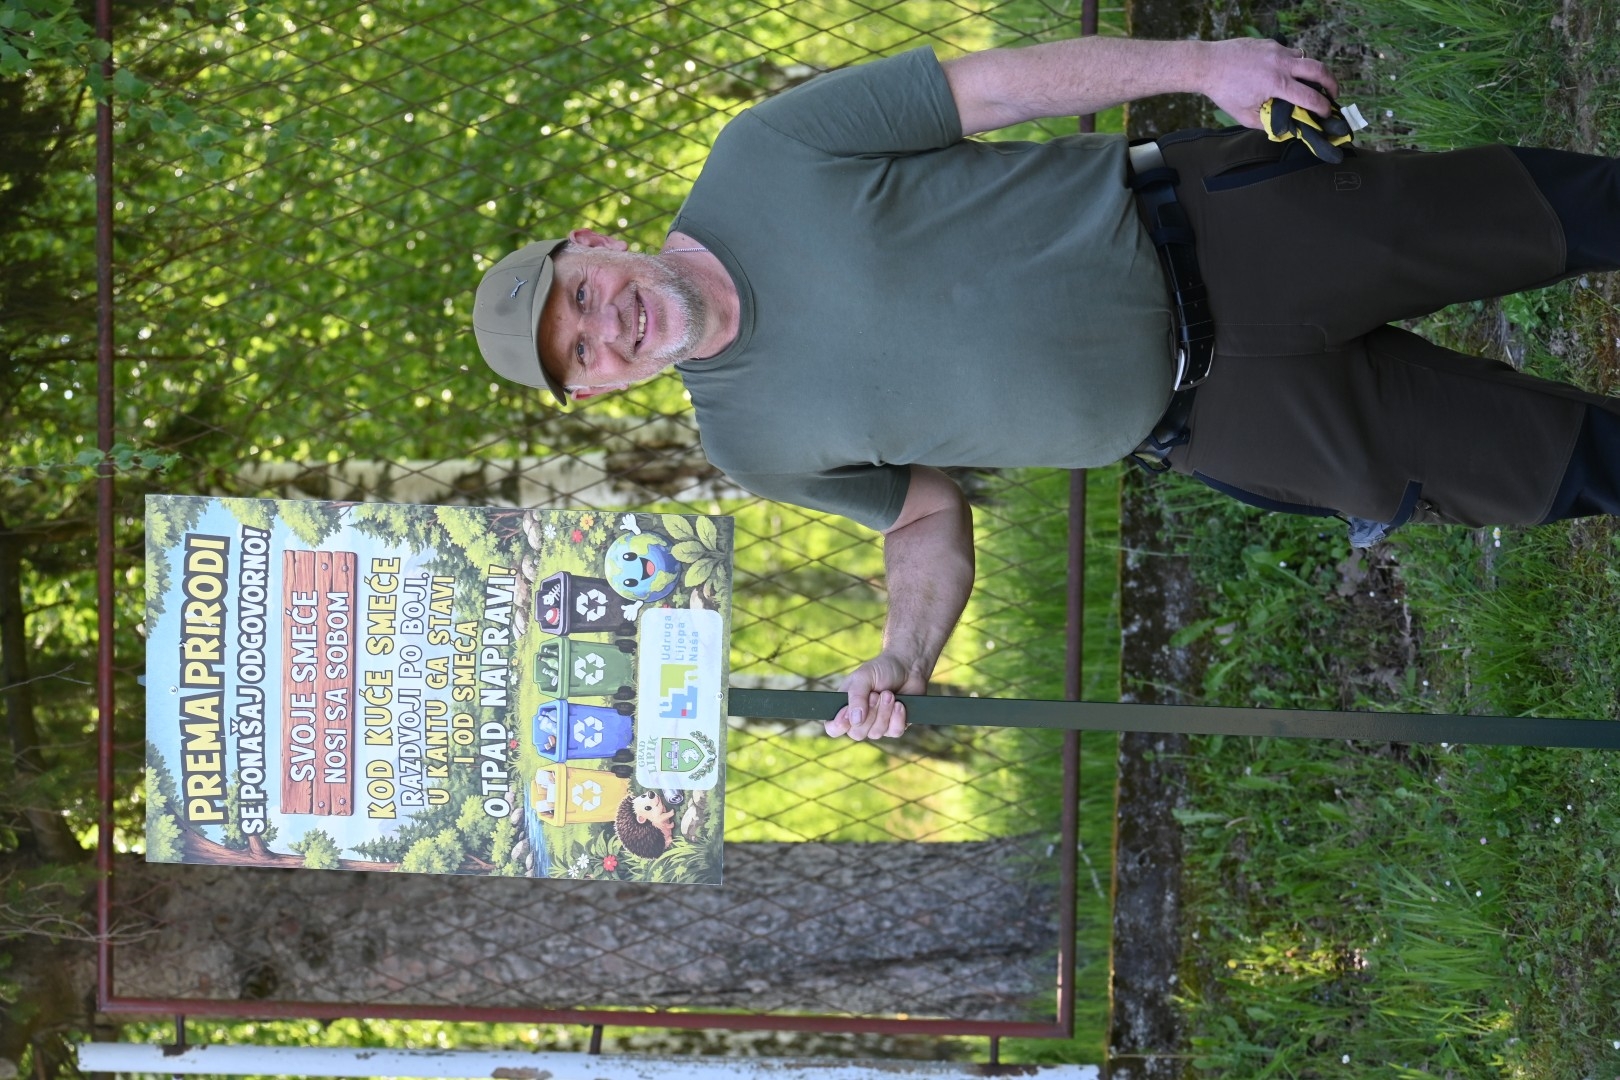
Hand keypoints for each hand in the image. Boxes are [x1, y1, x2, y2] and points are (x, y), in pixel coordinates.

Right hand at [825, 652, 926, 740]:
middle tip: (876, 695)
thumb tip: (855, 721)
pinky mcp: (895, 726)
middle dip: (869, 714)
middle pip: (857, 734)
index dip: (838, 726)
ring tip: (889, 694)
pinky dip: (897, 717)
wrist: (907, 667)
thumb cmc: (881, 670)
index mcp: (845, 707)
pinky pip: (894, 732)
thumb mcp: (863, 677)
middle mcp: (860, 720)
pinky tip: (899, 704)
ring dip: (884, 712)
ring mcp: (877, 725)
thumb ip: (856, 697)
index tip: (846, 716)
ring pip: (876, 733)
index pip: (833, 728)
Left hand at [1199, 38, 1338, 130]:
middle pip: (1319, 69)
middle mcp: (1281, 64)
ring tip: (1312, 84)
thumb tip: (1285, 127)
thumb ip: (1268, 123)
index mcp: (1276, 84)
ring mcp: (1277, 51)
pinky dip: (1294, 64)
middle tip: (1334, 93)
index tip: (1327, 113)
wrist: (1208, 64)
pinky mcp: (1271, 44)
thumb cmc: (1225, 92)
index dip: (1322, 107)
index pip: (1309, 96)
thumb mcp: (1245, 116)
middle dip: (1332, 82)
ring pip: (1306, 58)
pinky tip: (1288, 73)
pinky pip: (1290, 53)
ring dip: (1313, 71)